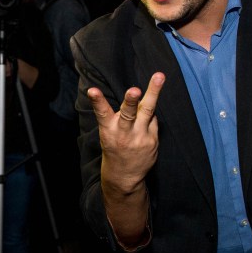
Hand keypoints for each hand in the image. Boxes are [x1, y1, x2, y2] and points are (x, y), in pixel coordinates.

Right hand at [87, 72, 165, 193]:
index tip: (92, 90)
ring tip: (159, 76)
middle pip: (128, 113)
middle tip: (133, 90)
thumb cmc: (115, 147)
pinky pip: (153, 120)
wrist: (124, 176)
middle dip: (130, 100)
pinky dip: (149, 118)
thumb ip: (121, 116)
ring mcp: (140, 137)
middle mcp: (124, 133)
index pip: (102, 113)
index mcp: (109, 130)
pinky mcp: (152, 140)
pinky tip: (145, 125)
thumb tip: (138, 97)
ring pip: (148, 111)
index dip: (97, 101)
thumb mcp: (110, 133)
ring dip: (153, 92)